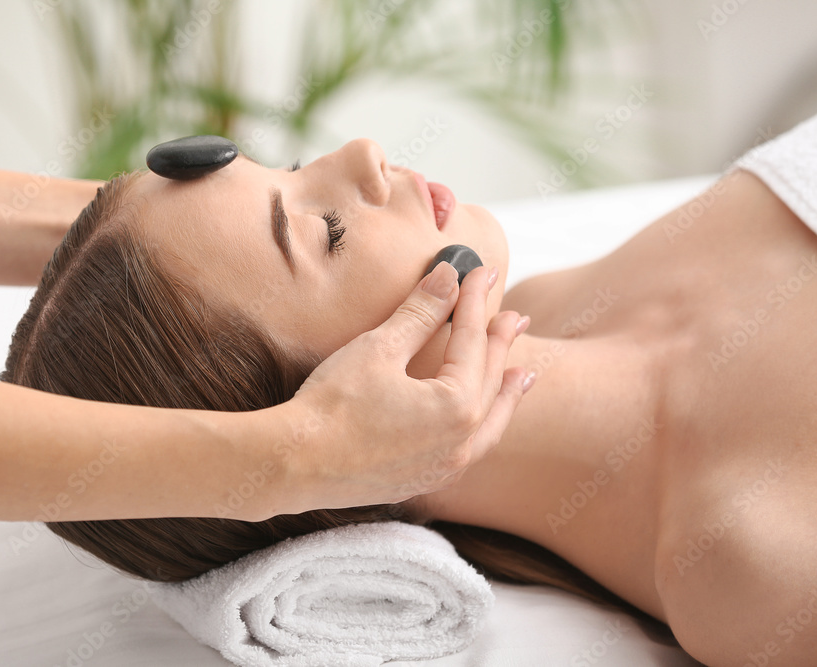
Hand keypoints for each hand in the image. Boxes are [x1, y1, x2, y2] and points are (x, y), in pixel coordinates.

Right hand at [283, 261, 532, 513]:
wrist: (293, 466)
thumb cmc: (333, 405)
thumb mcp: (380, 349)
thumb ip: (421, 313)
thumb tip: (449, 275)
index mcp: (457, 406)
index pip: (472, 341)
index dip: (474, 301)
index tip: (481, 272)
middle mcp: (461, 443)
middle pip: (488, 380)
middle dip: (500, 343)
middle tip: (515, 316)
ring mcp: (445, 467)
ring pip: (490, 423)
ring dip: (504, 393)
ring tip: (522, 374)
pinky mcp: (423, 480)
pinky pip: (470, 449)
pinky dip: (483, 426)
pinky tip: (479, 422)